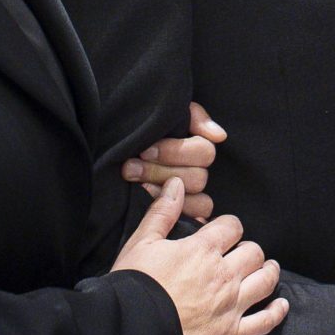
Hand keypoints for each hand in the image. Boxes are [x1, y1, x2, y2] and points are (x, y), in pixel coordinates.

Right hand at [111, 179, 286, 334]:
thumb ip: (162, 212)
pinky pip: (265, 322)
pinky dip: (276, 312)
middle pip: (253, 252)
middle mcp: (223, 275)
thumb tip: (176, 184)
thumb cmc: (133, 287)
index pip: (232, 226)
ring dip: (268, 271)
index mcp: (203, 250)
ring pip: (265, 281)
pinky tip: (279, 305)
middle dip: (247, 249)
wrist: (131, 334)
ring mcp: (231, 306)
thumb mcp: (141, 243)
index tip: (223, 233)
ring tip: (266, 268)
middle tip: (240, 253)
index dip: (229, 226)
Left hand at [122, 101, 226, 220]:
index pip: (204, 152)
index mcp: (198, 150)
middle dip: (160, 172)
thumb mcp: (164, 114)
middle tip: (130, 168)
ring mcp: (192, 197)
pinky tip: (148, 204)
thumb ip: (194, 117)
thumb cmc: (142, 130)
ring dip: (162, 194)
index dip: (174, 152)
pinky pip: (194, 220)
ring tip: (136, 186)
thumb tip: (219, 136)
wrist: (116, 148)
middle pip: (197, 178)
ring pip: (197, 201)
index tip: (145, 150)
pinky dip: (173, 216)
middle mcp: (198, 173)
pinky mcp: (182, 218)